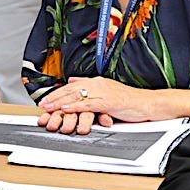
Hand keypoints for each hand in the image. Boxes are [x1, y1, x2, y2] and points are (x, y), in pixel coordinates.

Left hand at [37, 78, 153, 133]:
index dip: (58, 93)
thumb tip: (73, 81)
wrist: (148, 104)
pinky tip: (67, 109)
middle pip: (72, 90)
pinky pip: (89, 104)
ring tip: (49, 107)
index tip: (46, 100)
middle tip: (42, 105)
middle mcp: (98, 84)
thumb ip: (90, 86)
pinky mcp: (109, 102)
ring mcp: (103, 92)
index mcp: (97, 82)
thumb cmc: (129, 101)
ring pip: (78, 96)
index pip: (73, 86)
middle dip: (55, 98)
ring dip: (61, 102)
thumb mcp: (107, 90)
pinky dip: (76, 106)